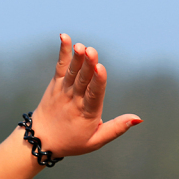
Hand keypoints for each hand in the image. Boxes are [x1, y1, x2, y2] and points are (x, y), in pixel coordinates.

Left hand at [28, 34, 141, 158]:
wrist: (41, 140)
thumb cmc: (72, 141)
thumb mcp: (95, 141)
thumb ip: (116, 128)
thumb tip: (138, 118)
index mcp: (87, 113)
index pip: (94, 95)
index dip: (98, 81)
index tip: (100, 68)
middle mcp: (74, 100)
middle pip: (82, 80)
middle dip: (88, 65)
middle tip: (91, 51)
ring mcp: (64, 90)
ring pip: (72, 72)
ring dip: (77, 58)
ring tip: (80, 46)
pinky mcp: (56, 83)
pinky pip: (61, 66)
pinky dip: (63, 52)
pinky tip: (65, 37)